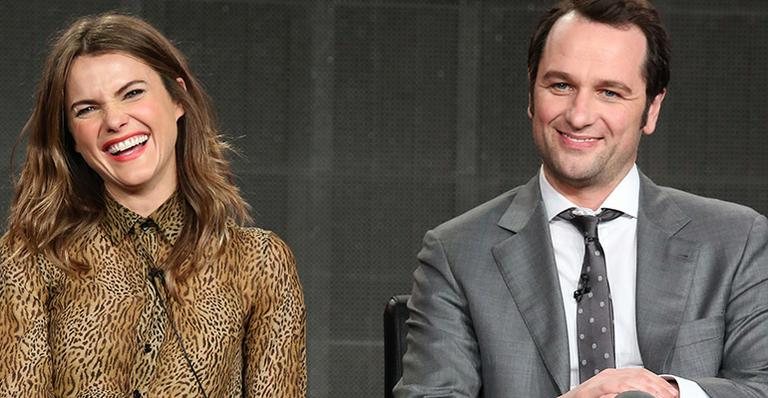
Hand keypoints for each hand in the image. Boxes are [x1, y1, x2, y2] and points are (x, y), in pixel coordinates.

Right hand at [559, 368, 679, 397]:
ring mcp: (598, 383)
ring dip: (645, 388)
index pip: (641, 372)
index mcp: (614, 376)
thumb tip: (645, 394)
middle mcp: (607, 376)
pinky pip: (609, 387)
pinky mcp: (588, 392)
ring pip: (626, 380)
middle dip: (657, 386)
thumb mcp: (610, 394)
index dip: (659, 382)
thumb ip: (624, 392)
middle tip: (670, 396)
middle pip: (637, 374)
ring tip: (658, 396)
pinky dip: (622, 390)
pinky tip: (631, 395)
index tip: (672, 392)